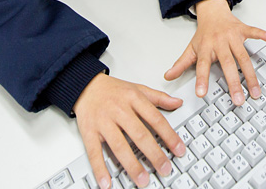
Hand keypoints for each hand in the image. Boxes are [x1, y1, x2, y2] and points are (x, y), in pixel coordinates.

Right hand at [74, 73, 185, 188]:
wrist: (85, 85)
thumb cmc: (113, 90)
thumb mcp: (138, 88)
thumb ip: (159, 97)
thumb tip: (177, 103)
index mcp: (133, 99)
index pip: (156, 119)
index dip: (169, 136)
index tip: (179, 150)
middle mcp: (119, 110)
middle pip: (140, 134)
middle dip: (154, 154)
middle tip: (164, 169)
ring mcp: (103, 121)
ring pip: (120, 146)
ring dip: (132, 165)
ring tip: (143, 180)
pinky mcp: (89, 131)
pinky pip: (94, 152)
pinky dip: (100, 168)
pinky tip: (107, 182)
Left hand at [164, 0, 265, 105]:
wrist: (212, 11)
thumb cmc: (204, 33)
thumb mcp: (190, 49)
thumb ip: (181, 64)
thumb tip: (167, 77)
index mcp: (205, 48)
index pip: (202, 66)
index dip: (201, 80)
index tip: (202, 94)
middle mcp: (219, 42)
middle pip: (227, 64)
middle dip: (234, 83)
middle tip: (238, 100)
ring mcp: (232, 36)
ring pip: (243, 56)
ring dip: (250, 74)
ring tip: (255, 91)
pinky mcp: (243, 29)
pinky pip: (253, 31)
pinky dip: (261, 34)